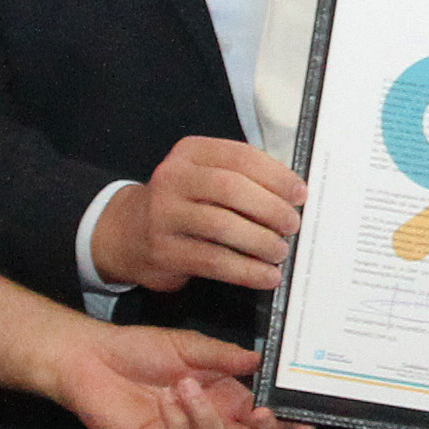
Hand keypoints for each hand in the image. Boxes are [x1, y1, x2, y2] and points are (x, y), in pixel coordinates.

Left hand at [46, 322, 286, 428]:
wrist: (92, 358)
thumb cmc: (139, 348)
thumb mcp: (188, 344)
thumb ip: (224, 357)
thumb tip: (260, 362)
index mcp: (225, 397)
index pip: (263, 420)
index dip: (286, 426)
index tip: (305, 423)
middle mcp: (212, 422)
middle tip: (262, 417)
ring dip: (209, 420)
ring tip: (185, 386)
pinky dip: (180, 421)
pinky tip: (167, 399)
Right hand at [93, 137, 309, 296]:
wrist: (128, 233)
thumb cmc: (184, 204)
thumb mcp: (205, 177)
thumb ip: (243, 180)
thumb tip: (293, 197)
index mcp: (191, 152)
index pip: (241, 156)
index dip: (277, 176)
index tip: (300, 194)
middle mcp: (173, 177)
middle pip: (232, 189)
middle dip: (270, 209)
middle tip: (292, 225)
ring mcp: (163, 214)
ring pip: (222, 226)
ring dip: (260, 242)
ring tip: (280, 252)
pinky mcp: (163, 250)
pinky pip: (213, 261)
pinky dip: (246, 271)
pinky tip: (265, 276)